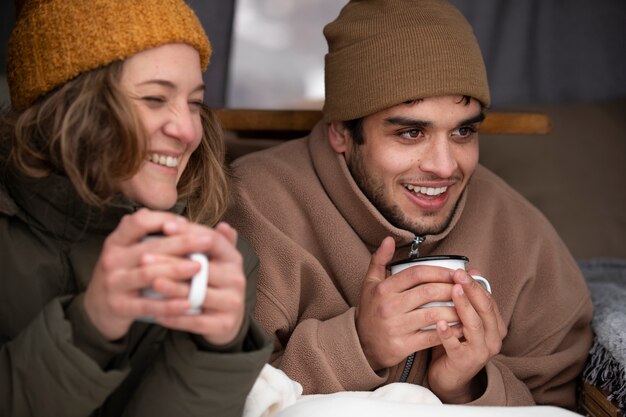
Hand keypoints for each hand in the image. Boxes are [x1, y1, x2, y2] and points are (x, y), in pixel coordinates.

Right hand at [84, 209, 203, 339]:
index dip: (163, 220)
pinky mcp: (119, 307)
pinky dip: (169, 305)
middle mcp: (112, 259)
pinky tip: (188, 302)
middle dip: (181, 243)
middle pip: (149, 248)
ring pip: (148, 274)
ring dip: (176, 269)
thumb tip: (181, 221)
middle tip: (208, 241)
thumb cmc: (124, 272)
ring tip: (199, 267)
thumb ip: (149, 235)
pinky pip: (147, 305)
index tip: (186, 223)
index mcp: (116, 241)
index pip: (138, 222)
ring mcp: (113, 284)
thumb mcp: (128, 250)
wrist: (97, 308)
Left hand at [151, 221, 245, 345]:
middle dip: (170, 262)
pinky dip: (175, 317)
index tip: (163, 227)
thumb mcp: (214, 259)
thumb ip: (207, 241)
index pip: (212, 240)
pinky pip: (196, 321)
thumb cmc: (213, 282)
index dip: (188, 232)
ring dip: (172, 289)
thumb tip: (221, 223)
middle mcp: (237, 278)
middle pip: (200, 267)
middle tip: (143, 259)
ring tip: (151, 284)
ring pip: (197, 293)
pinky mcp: (224, 324)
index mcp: (233, 258)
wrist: (226, 320)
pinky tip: (157, 312)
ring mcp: (232, 302)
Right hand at [355, 237, 462, 369]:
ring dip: (455, 310)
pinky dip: (449, 332)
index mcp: (384, 289)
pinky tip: (460, 327)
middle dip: (451, 289)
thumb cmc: (370, 311)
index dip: (439, 271)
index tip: (455, 273)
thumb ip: (379, 260)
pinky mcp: (402, 346)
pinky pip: (431, 337)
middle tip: (466, 288)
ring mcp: (396, 327)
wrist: (360, 344)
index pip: (416, 273)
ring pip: (433, 315)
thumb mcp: (370, 283)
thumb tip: (389, 239)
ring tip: (468, 307)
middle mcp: (389, 306)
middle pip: (428, 292)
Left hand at [427, 268, 506, 402]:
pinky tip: (438, 323)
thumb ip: (468, 297)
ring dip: (463, 306)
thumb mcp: (462, 317)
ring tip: (453, 291)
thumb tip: (472, 269)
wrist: (448, 377)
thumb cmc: (454, 342)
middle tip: (458, 274)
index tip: (461, 270)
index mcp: (495, 325)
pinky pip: (456, 346)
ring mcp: (481, 351)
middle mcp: (493, 338)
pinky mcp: (465, 362)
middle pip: (485, 309)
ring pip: (474, 325)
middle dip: (472, 289)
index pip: (488, 299)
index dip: (475, 284)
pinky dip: (448, 334)